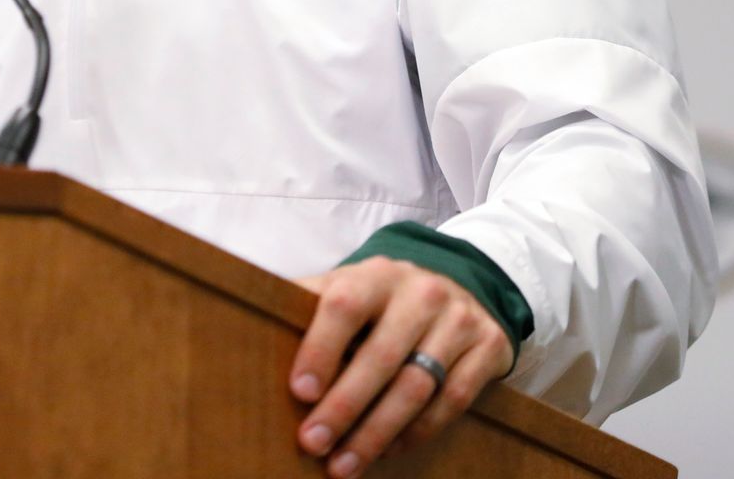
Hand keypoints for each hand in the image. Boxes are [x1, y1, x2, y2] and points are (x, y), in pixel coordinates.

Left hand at [289, 256, 512, 474]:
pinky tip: (389, 451)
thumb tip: (245, 318)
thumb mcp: (351, 286)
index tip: (300, 391)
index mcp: (377, 274)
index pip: (344, 306)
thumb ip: (309, 301)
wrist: (463, 284)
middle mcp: (421, 293)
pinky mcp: (488, 347)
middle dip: (344, 407)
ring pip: (417, 386)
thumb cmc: (386, 298)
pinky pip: (452, 400)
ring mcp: (459, 320)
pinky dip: (417, 432)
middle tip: (313, 443)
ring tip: (344, 464)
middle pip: (380, 357)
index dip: (320, 348)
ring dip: (377, 432)